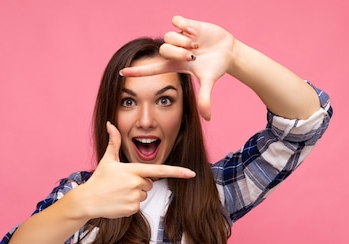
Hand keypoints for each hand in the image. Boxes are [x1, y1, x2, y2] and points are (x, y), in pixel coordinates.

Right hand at [81, 122, 194, 218]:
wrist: (88, 200)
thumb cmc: (98, 179)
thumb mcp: (107, 160)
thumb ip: (113, 142)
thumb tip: (110, 124)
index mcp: (133, 169)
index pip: (160, 170)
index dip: (178, 172)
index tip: (191, 173)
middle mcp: (137, 183)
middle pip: (149, 182)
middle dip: (139, 183)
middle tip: (122, 184)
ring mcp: (135, 197)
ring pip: (144, 194)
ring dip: (135, 194)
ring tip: (119, 192)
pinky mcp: (132, 209)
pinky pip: (138, 205)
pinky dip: (130, 204)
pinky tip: (118, 201)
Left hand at [120, 16, 235, 120]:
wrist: (227, 51)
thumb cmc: (215, 67)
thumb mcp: (208, 82)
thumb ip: (205, 98)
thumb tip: (207, 118)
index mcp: (174, 65)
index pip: (151, 69)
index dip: (136, 72)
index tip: (121, 73)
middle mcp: (174, 51)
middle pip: (163, 50)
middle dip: (178, 52)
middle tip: (193, 55)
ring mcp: (179, 37)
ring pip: (168, 36)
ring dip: (183, 40)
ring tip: (197, 44)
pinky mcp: (185, 24)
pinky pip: (175, 21)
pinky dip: (184, 26)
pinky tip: (195, 32)